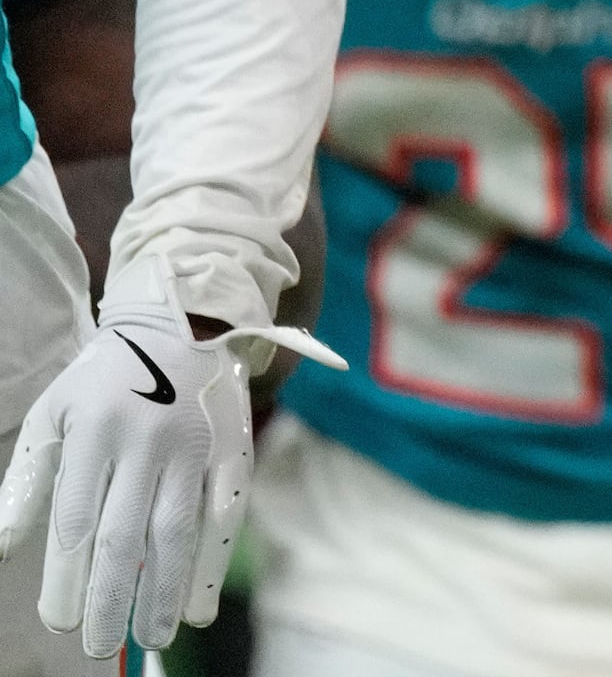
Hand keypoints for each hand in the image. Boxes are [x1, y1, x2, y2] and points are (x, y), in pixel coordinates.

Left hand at [0, 299, 340, 656]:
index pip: (76, 520)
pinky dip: (212, 563)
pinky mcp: (235, 448)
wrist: (185, 321)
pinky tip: (198, 604)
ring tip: (151, 637)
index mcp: (94, 431)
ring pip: (177, 531)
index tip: (60, 621)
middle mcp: (146, 440)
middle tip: (98, 645)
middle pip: (124, 536)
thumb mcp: (54, 414)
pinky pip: (224, 514)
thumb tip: (3, 548)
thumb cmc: (105, 378)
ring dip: (162, 591)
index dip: (65, 578)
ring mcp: (196, 445)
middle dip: (109, 598)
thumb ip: (29, 481)